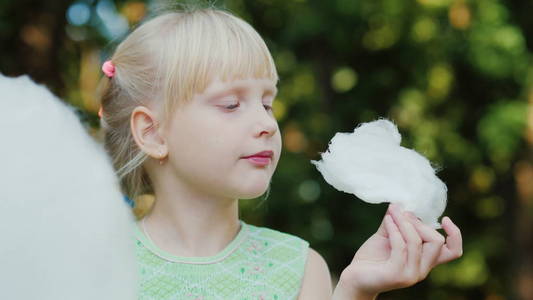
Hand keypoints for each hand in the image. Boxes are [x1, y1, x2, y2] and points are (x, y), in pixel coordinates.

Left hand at [334, 204, 462, 298]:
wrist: (354, 277)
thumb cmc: (372, 257)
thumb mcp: (387, 235)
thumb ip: (396, 221)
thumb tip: (400, 202)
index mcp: (425, 260)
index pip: (453, 252)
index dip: (455, 234)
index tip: (444, 218)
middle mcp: (422, 270)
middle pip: (436, 241)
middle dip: (418, 222)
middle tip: (400, 213)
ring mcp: (410, 274)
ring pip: (417, 241)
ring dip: (403, 223)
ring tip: (391, 214)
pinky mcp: (396, 275)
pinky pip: (401, 246)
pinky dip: (394, 230)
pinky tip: (387, 222)